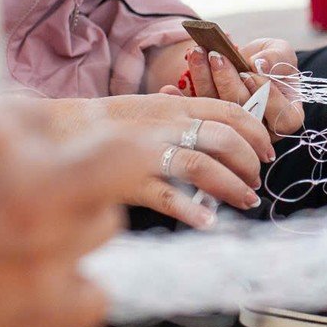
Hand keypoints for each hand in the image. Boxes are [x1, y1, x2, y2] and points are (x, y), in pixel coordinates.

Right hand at [0, 99, 145, 326]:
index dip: (24, 136)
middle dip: (86, 169)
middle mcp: (30, 185)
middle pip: (114, 159)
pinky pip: (95, 292)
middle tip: (50, 194)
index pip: (43, 113)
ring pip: (105, 224)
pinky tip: (20, 298)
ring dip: (72, 230)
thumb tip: (1, 126)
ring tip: (8, 256)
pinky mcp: (50, 313)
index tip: (8, 160)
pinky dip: (68, 294)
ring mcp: (48, 251)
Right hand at [42, 92, 273, 228]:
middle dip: (248, 162)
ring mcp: (146, 150)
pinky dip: (191, 209)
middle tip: (256, 181)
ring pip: (200, 165)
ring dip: (230, 186)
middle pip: (222, 137)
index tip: (268, 151)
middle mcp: (164, 124)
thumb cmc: (106, 126)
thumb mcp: (151, 113)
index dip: (256, 131)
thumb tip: (223, 141)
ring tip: (245, 201)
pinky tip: (207, 221)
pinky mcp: (127, 178)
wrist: (58, 131)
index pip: (228, 110)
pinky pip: (165, 195)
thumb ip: (183, 122)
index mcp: (173, 106)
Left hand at [177, 38, 305, 138]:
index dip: (267, 96)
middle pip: (245, 114)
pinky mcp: (208, 126)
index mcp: (287, 118)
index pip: (285, 118)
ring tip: (198, 54)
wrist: (247, 61)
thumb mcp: (280, 51)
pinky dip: (180, 102)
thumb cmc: (269, 58)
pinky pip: (195, 118)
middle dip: (228, 82)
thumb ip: (278, 57)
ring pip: (218, 112)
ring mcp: (232, 131)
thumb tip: (261, 64)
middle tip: (216, 56)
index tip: (251, 71)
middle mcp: (261, 132)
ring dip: (204, 81)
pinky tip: (168, 88)